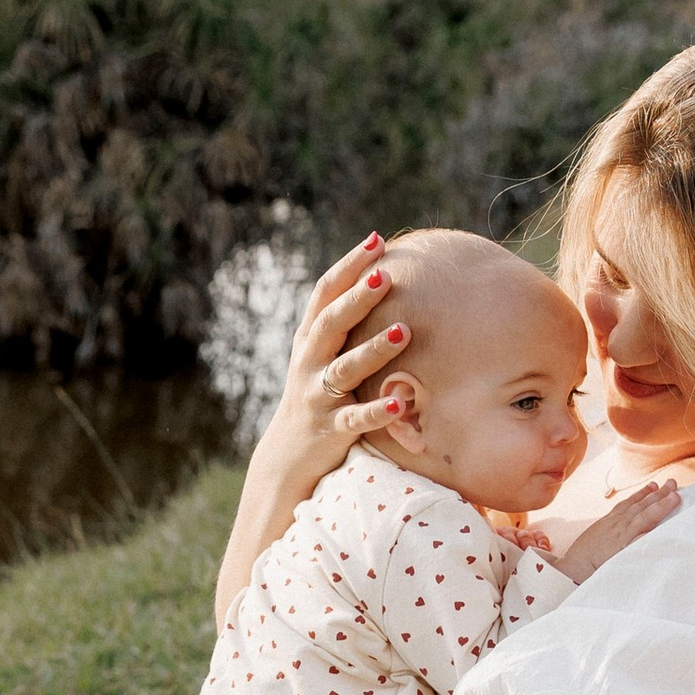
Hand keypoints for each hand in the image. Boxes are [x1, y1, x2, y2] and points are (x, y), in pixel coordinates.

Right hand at [271, 232, 416, 468]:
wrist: (289, 453)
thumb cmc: (316, 393)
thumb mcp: (320, 354)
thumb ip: (341, 321)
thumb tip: (381, 274)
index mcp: (309, 338)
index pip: (325, 293)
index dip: (348, 266)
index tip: (375, 241)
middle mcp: (309, 362)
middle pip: (331, 323)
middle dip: (357, 299)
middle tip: (386, 276)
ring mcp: (318, 395)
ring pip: (346, 369)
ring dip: (375, 349)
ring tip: (405, 332)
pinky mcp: (331, 428)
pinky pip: (355, 418)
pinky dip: (377, 411)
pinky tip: (400, 403)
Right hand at [541, 476, 680, 584]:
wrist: (571, 568)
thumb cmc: (581, 557)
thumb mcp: (594, 538)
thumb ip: (607, 533)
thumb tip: (616, 534)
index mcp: (609, 522)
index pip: (629, 504)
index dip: (643, 494)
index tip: (654, 485)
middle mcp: (617, 524)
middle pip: (641, 505)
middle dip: (658, 494)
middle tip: (673, 483)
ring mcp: (622, 535)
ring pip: (645, 515)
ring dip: (661, 504)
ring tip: (675, 496)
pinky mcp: (625, 547)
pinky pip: (643, 535)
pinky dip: (655, 528)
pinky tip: (668, 526)